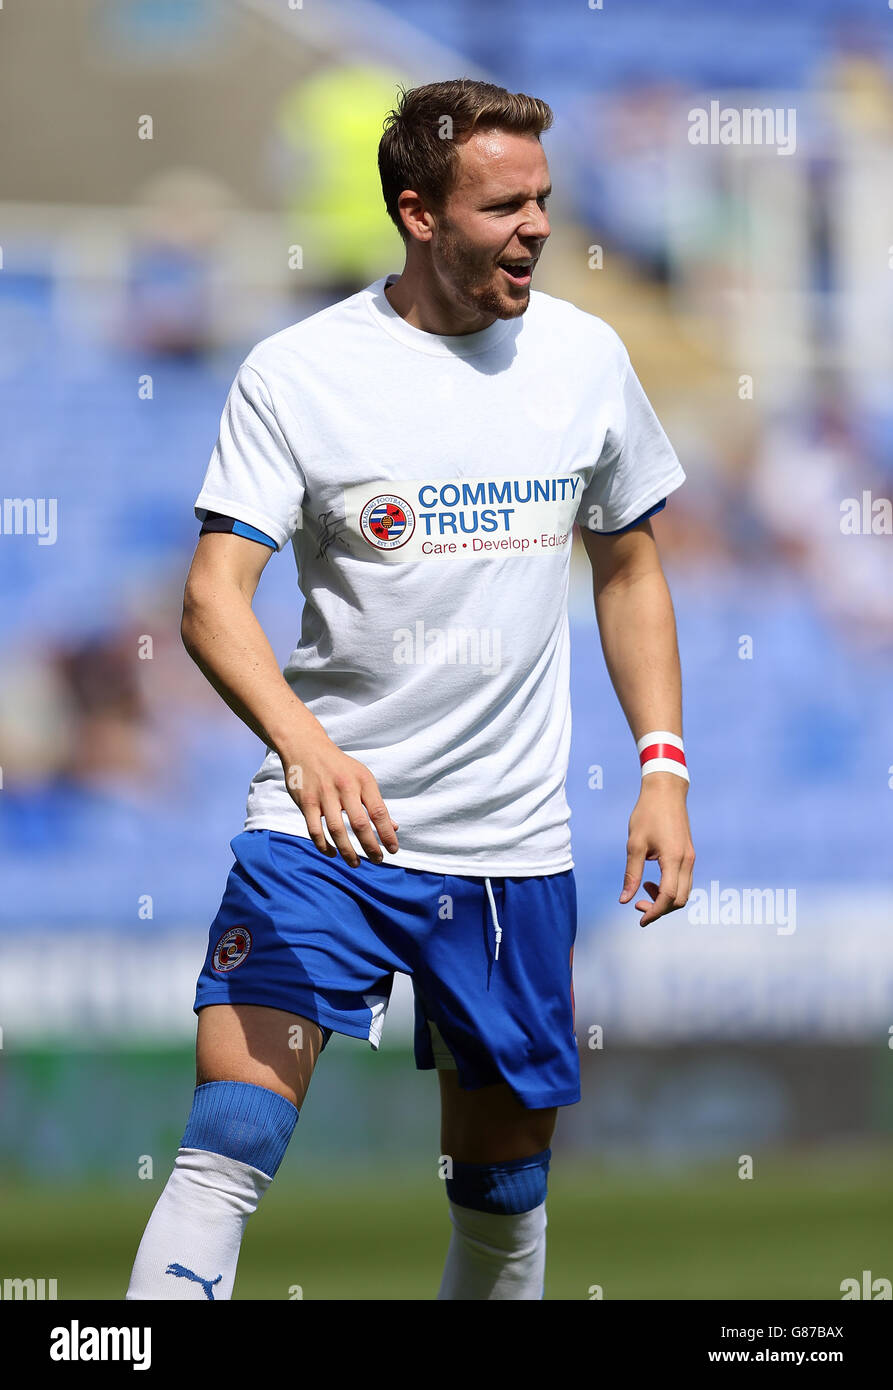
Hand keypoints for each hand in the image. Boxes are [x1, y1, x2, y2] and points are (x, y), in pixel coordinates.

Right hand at [278, 727, 398, 867]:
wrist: (306, 747)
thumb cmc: (339, 766)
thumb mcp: (362, 777)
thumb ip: (375, 803)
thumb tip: (393, 828)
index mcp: (363, 781)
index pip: (379, 812)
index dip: (387, 834)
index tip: (393, 850)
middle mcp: (345, 787)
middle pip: (360, 824)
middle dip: (370, 847)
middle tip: (377, 860)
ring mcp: (324, 795)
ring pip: (337, 831)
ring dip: (348, 852)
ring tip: (356, 864)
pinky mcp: (306, 802)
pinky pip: (315, 830)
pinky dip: (324, 846)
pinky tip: (333, 853)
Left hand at [619, 773, 694, 926]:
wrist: (666, 791)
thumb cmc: (647, 814)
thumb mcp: (634, 844)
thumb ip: (632, 874)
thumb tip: (624, 899)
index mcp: (674, 859)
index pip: (668, 897)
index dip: (654, 912)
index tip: (639, 920)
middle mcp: (687, 861)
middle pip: (680, 900)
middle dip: (660, 909)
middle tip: (637, 904)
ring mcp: (690, 858)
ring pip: (685, 892)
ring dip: (666, 899)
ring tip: (644, 889)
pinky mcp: (689, 854)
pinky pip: (685, 881)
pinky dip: (671, 888)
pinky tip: (653, 880)